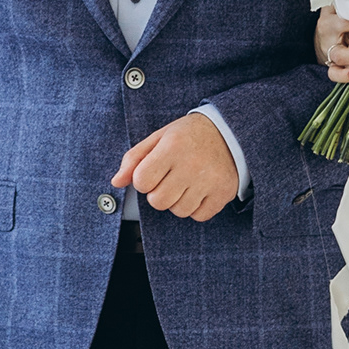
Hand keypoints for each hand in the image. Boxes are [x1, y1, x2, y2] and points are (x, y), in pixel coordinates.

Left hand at [114, 113, 238, 220]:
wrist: (231, 132)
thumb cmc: (190, 135)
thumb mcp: (160, 137)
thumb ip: (134, 158)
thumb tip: (116, 181)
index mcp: (172, 147)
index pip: (142, 182)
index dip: (143, 179)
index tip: (154, 170)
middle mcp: (191, 165)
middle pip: (158, 201)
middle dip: (159, 192)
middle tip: (170, 178)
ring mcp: (209, 181)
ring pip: (178, 211)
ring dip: (178, 201)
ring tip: (186, 182)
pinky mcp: (223, 193)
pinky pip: (198, 216)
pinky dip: (196, 207)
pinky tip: (199, 190)